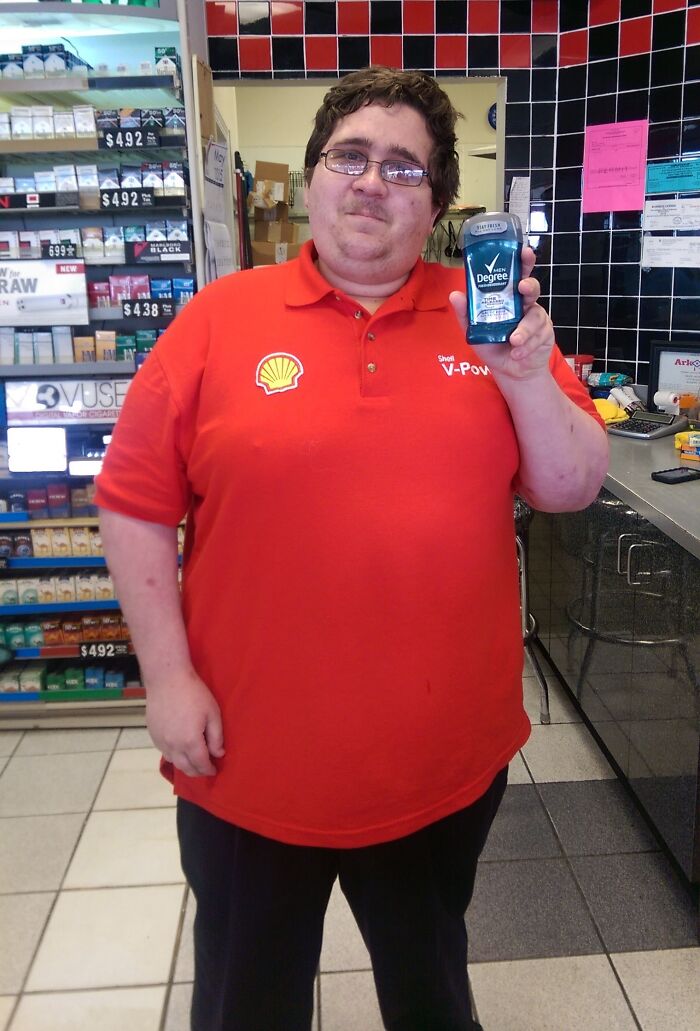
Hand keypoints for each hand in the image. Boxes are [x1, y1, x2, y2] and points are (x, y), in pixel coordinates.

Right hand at [146, 670, 224, 776]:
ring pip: (174, 762)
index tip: (214, 770)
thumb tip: (218, 754)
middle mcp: (174, 746)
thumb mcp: (212, 713)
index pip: (201, 764)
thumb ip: (216, 737)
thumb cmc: (194, 693)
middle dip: (197, 772)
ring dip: (185, 765)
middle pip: (186, 768)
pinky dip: (174, 756)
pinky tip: (180, 750)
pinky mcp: (153, 734)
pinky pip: (164, 752)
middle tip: (205, 769)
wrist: (167, 679)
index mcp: (190, 741)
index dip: (209, 770)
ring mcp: (161, 741)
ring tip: (193, 761)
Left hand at [449, 245, 553, 381]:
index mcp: (508, 297)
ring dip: (524, 329)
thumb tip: (454, 294)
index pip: (516, 274)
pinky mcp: (545, 333)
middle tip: (522, 287)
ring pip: (535, 316)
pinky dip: (527, 346)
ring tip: (514, 341)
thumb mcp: (475, 331)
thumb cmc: (493, 346)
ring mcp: (536, 318)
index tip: (523, 251)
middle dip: (528, 285)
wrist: (509, 371)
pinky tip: (517, 353)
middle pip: (532, 287)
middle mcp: (524, 304)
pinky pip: (539, 335)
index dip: (522, 261)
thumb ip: (466, 313)